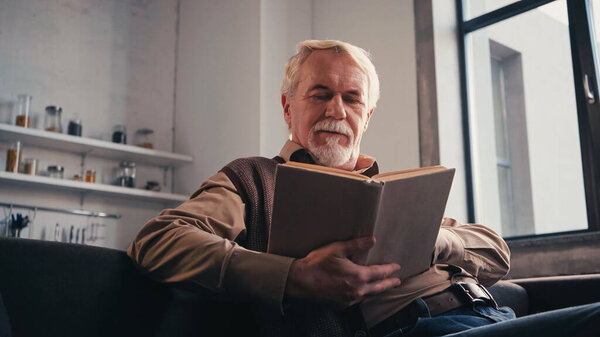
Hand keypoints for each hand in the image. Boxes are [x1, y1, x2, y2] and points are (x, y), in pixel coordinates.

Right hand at [285, 236, 400, 307]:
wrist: (301, 281)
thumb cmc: (317, 263)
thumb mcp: (337, 249)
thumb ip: (356, 245)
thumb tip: (372, 240)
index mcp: (358, 276)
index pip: (380, 272)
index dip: (389, 269)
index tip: (397, 267)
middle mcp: (357, 290)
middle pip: (379, 287)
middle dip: (389, 283)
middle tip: (397, 281)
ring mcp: (349, 299)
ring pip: (369, 295)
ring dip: (378, 290)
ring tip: (382, 287)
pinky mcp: (341, 304)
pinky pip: (357, 300)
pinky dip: (364, 295)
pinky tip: (363, 293)